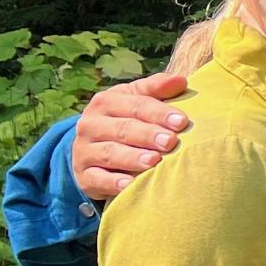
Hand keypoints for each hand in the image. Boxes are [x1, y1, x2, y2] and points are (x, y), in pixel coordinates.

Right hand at [72, 72, 191, 203]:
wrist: (92, 152)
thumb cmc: (125, 121)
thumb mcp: (136, 100)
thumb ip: (157, 89)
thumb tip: (181, 80)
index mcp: (105, 102)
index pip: (135, 105)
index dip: (158, 112)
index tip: (181, 121)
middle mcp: (90, 124)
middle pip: (122, 129)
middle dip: (147, 135)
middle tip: (170, 142)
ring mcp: (84, 150)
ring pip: (109, 153)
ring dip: (132, 158)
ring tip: (153, 161)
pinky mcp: (84, 175)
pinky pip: (97, 178)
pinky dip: (112, 182)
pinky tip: (129, 185)